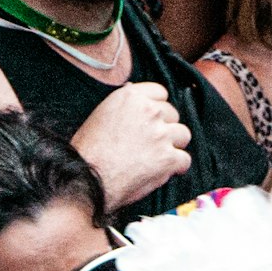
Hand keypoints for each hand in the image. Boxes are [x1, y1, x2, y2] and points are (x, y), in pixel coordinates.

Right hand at [70, 81, 191, 209]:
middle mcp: (149, 111)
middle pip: (172, 114)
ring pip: (183, 134)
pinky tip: (164, 172)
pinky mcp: (168, 158)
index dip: (156, 108)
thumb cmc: (88, 150)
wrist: (87, 177)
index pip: (160, 92)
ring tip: (158, 157)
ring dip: (173, 146)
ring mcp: (161, 135)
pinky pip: (185, 160)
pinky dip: (177, 167)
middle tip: (150, 143)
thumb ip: (125, 105)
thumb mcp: (102, 114)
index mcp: (132, 97)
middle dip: (165, 127)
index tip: (151, 120)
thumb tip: (135, 92)